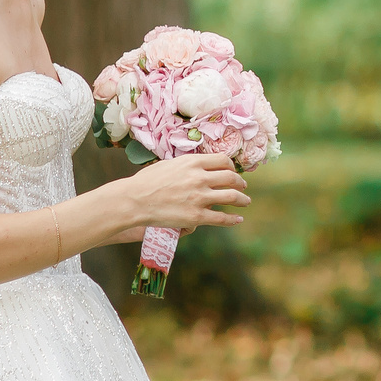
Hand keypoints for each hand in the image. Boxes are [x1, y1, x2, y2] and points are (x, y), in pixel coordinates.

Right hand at [123, 153, 249, 230]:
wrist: (134, 200)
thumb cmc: (146, 182)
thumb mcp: (169, 164)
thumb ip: (186, 165)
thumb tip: (197, 166)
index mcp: (193, 162)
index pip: (223, 160)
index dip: (231, 166)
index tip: (233, 171)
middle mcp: (200, 178)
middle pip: (230, 177)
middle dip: (239, 182)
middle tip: (243, 186)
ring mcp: (199, 197)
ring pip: (231, 197)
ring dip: (241, 199)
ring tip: (245, 201)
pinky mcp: (196, 216)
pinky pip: (221, 218)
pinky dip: (232, 219)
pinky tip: (238, 219)